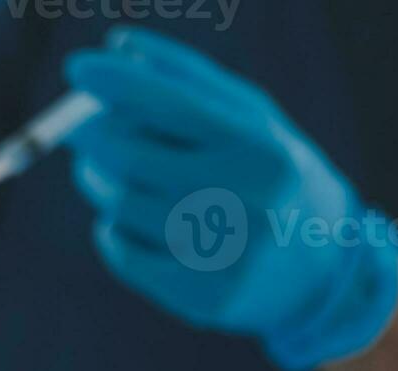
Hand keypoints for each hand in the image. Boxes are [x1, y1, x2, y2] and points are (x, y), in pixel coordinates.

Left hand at [64, 28, 397, 370]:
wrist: (320, 264)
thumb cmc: (267, 172)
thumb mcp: (249, 118)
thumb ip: (186, 80)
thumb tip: (117, 47)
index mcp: (258, 147)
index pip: (172, 104)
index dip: (118, 84)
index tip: (77, 68)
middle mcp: (244, 200)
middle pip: (131, 158)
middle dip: (92, 138)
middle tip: (79, 129)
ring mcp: (222, 253)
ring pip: (119, 205)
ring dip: (97, 181)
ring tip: (105, 173)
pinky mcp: (199, 295)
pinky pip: (122, 251)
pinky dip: (112, 230)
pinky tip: (130, 220)